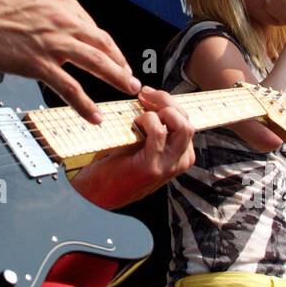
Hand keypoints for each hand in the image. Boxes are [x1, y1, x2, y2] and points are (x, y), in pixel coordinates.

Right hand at [0, 0, 140, 122]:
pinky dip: (85, 104)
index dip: (106, 45)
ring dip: (116, 77)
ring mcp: (52, 42)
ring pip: (95, 62)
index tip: (112, 56)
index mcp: (60, 2)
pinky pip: (69, 87)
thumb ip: (47, 10)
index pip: (92, 26)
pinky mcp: (38, 63)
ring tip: (128, 89)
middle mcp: (62, 20)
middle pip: (102, 43)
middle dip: (120, 61)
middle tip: (130, 76)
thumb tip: (54, 24)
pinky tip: (94, 115)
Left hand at [70, 87, 194, 208]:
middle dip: (166, 101)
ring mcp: (169, 165)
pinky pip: (159, 132)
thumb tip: (151, 97)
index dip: (168, 102)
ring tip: (139, 114)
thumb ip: (154, 124)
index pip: (185, 119)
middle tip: (144, 95)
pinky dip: (146, 121)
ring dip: (159, 111)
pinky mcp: (153, 167)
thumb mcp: (142, 141)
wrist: (99, 192)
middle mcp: (180, 160)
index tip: (147, 94)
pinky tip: (134, 124)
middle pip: (186, 120)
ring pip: (182, 125)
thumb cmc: (118, 164)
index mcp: (181, 154)